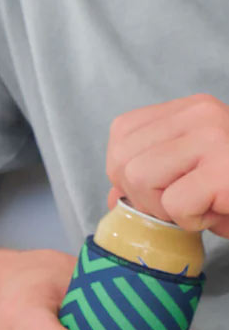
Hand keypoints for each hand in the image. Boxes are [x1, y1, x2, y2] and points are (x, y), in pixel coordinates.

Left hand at [106, 93, 228, 235]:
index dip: (128, 170)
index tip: (164, 186)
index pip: (121, 134)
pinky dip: (190, 221)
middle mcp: (201, 113)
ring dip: (165, 208)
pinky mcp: (224, 168)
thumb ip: (150, 178)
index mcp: (189, 108)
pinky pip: (174, 204)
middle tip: (182, 202)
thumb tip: (112, 195)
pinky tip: (218, 211)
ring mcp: (214, 137)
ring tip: (200, 205)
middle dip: (143, 194)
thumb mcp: (192, 176)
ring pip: (140, 178)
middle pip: (123, 159)